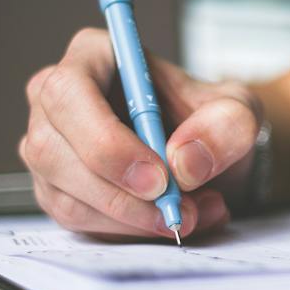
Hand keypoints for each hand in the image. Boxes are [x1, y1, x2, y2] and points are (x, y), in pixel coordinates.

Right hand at [20, 28, 261, 240]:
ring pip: (67, 197)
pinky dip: (130, 232)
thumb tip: (184, 163)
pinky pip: (80, 223)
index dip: (106, 141)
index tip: (158, 178)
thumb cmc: (211, 120)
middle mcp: (57, 101)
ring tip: (193, 214)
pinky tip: (170, 220)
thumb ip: (225, 126)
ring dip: (133, 220)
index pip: (69, 93)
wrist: (208, 155)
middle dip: (121, 195)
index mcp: (93, 57)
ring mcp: (51, 148)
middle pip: (53, 151)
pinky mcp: (58, 191)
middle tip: (178, 211)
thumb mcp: (238, 111)